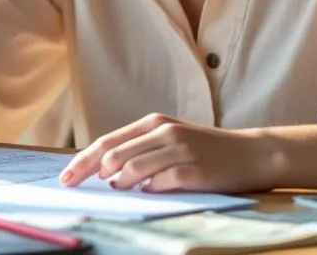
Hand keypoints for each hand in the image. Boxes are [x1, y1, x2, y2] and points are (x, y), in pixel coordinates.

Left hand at [59, 114, 277, 193]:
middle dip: (90, 174)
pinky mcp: (194, 170)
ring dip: (120, 183)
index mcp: (154, 123)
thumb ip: (141, 150)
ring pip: (132, 169)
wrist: (252, 153)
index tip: (65, 178)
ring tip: (121, 190)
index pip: (107, 142)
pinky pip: (160, 183)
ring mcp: (179, 150)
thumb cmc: (206, 150)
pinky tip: (148, 193)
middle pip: (113, 155)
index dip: (82, 161)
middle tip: (79, 189)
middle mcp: (164, 132)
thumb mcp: (171, 140)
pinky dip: (148, 191)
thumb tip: (104, 171)